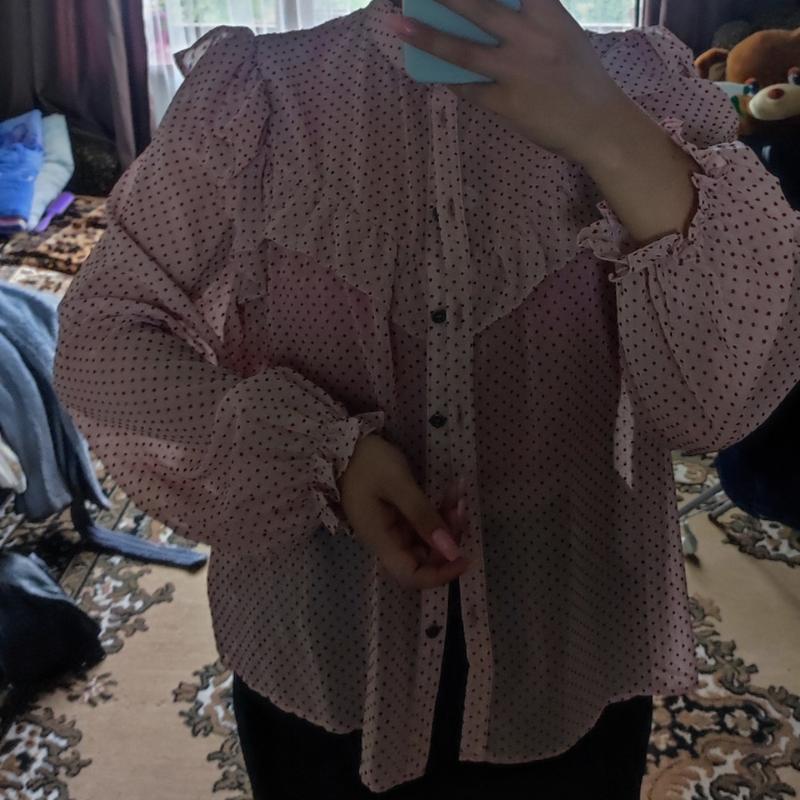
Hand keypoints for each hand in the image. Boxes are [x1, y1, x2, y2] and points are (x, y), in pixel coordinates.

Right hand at [338, 434, 472, 589]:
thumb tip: (451, 549)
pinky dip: (440, 510)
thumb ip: (424, 516)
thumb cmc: (368, 462)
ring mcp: (392, 527)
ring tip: (458, 493)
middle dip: (449, 537)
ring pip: (427, 538)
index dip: (440, 575)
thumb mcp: (399, 484)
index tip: (465, 559)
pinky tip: (451, 491)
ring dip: (447, 520)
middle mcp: (386, 539)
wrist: (345, 441)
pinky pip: (423, 521)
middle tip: (461, 507)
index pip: (411, 575)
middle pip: (424, 556)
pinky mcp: (397, 514)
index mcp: (381, 539)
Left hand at [386, 0, 640, 165]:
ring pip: (463, 50)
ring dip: (427, 36)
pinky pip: (470, 90)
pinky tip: (431, 72)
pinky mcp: (508, 104)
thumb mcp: (563, 35)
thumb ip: (532, 19)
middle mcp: (530, 38)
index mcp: (547, 14)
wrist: (600, 124)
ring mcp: (517, 71)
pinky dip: (450, 80)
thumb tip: (491, 13)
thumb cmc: (582, 78)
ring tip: (399, 25)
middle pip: (479, 7)